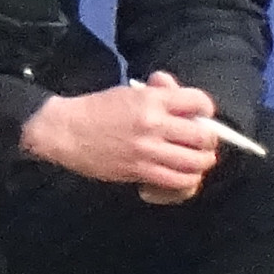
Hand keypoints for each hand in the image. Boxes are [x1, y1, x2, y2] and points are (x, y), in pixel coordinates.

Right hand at [19, 70, 220, 202]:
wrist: (65, 132)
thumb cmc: (96, 109)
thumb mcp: (128, 93)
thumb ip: (158, 92)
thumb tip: (179, 91)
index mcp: (151, 100)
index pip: (199, 102)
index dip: (205, 110)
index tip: (201, 116)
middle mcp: (154, 124)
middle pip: (204, 137)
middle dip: (208, 140)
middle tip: (202, 142)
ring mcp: (148, 150)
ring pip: (196, 162)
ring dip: (201, 162)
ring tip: (195, 160)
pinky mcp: (140, 171)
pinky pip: (179, 181)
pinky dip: (187, 180)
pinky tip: (182, 175)